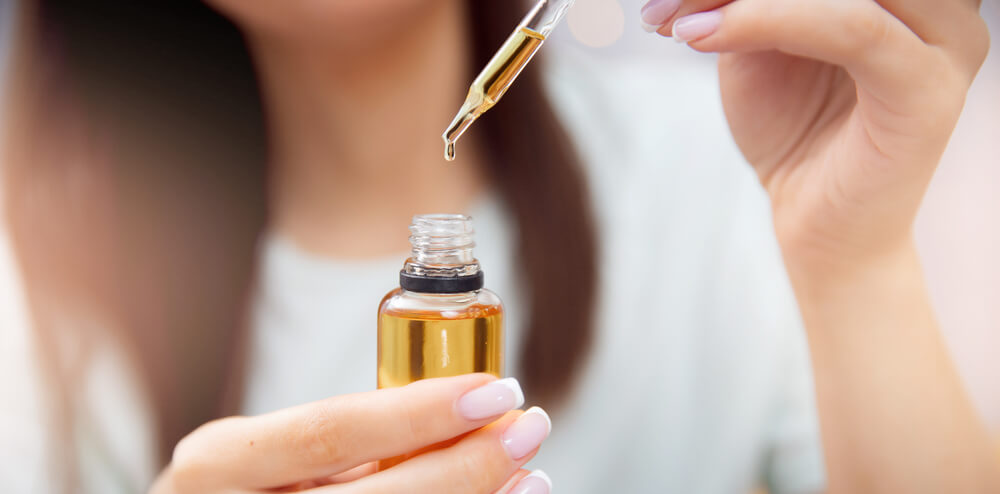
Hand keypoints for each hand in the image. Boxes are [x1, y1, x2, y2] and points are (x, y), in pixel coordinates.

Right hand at [149, 375, 551, 492]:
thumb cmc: (251, 493)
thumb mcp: (270, 455)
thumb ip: (349, 441)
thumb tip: (465, 414)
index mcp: (217, 463)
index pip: (329, 431)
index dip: (418, 412)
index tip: (494, 390)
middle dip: (464, 465)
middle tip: (527, 430)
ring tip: (527, 476)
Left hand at [641, 0, 989, 269]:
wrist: (816, 222)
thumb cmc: (791, 129)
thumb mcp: (760, 42)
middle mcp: (939, 7)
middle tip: (665, 7)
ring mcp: (947, 42)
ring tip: (679, 23)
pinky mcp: (929, 90)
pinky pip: (854, 28)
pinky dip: (770, 20)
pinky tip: (701, 36)